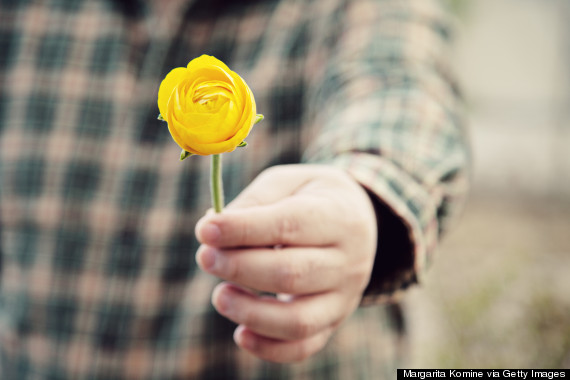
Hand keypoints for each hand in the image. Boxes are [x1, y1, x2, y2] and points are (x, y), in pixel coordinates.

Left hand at [195, 164, 376, 362]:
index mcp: (339, 216)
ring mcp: (345, 297)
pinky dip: (269, 348)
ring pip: (298, 320)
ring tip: (219, 295)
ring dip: (250, 312)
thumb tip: (211, 232)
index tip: (204, 230)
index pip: (289, 225)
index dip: (243, 229)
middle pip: (292, 274)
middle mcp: (349, 261)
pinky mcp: (334, 320)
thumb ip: (254, 202)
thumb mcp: (288, 183)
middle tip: (205, 257)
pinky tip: (240, 334)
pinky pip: (304, 346)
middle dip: (239, 268)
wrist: (357, 220)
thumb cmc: (310, 198)